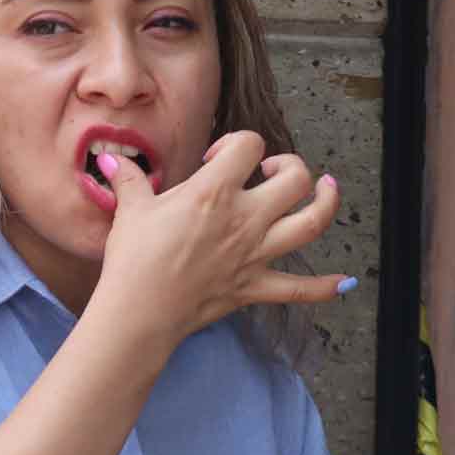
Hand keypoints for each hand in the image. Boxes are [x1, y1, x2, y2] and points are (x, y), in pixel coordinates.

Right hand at [94, 131, 349, 352]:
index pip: (249, 145)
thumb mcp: (131, 210)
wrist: (140, 311)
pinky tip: (344, 282)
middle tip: (272, 171)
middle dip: (289, 166)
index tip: (217, 159)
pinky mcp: (257, 287)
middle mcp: (245, 219)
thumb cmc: (133, 259)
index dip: (237, 143)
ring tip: (327, 189)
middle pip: (294, 179)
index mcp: (215, 192)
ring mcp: (256, 254)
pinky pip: (302, 290)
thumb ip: (129, 178)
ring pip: (312, 224)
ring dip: (327, 203)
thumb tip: (111, 158)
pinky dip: (325, 287)